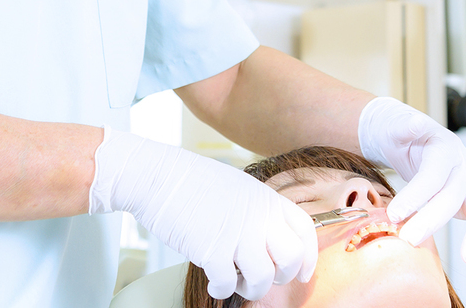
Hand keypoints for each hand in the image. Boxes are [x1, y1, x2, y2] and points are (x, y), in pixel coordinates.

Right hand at [89, 127, 316, 300]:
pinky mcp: (213, 250)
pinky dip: (222, 289)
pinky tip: (213, 282)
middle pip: (292, 257)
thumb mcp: (237, 187)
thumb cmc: (191, 182)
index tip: (303, 273)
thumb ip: (257, 211)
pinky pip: (228, 284)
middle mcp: (258, 215)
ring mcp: (238, 233)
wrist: (157, 176)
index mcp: (266, 198)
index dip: (308, 256)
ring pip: (265, 277)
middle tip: (262, 277)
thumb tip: (266, 241)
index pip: (304, 230)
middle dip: (281, 276)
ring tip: (235, 280)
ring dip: (252, 288)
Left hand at [357, 97, 465, 262]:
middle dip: (432, 220)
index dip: (414, 196)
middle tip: (408, 239)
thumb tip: (413, 123)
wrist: (413, 136)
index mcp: (444, 148)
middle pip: (452, 197)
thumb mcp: (397, 125)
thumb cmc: (402, 133)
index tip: (394, 215)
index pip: (431, 176)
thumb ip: (404, 126)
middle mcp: (462, 167)